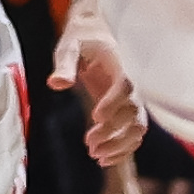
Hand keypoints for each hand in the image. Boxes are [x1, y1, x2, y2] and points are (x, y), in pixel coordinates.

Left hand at [52, 16, 145, 163]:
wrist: (97, 34)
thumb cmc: (82, 38)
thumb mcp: (69, 45)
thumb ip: (64, 63)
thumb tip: (56, 84)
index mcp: (120, 64)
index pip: (125, 85)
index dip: (114, 102)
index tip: (96, 116)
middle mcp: (132, 83)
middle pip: (133, 112)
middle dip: (113, 131)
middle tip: (89, 144)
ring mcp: (132, 98)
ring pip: (138, 127)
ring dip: (120, 144)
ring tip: (95, 155)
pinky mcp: (127, 109)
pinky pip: (134, 133)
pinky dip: (124, 148)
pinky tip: (105, 159)